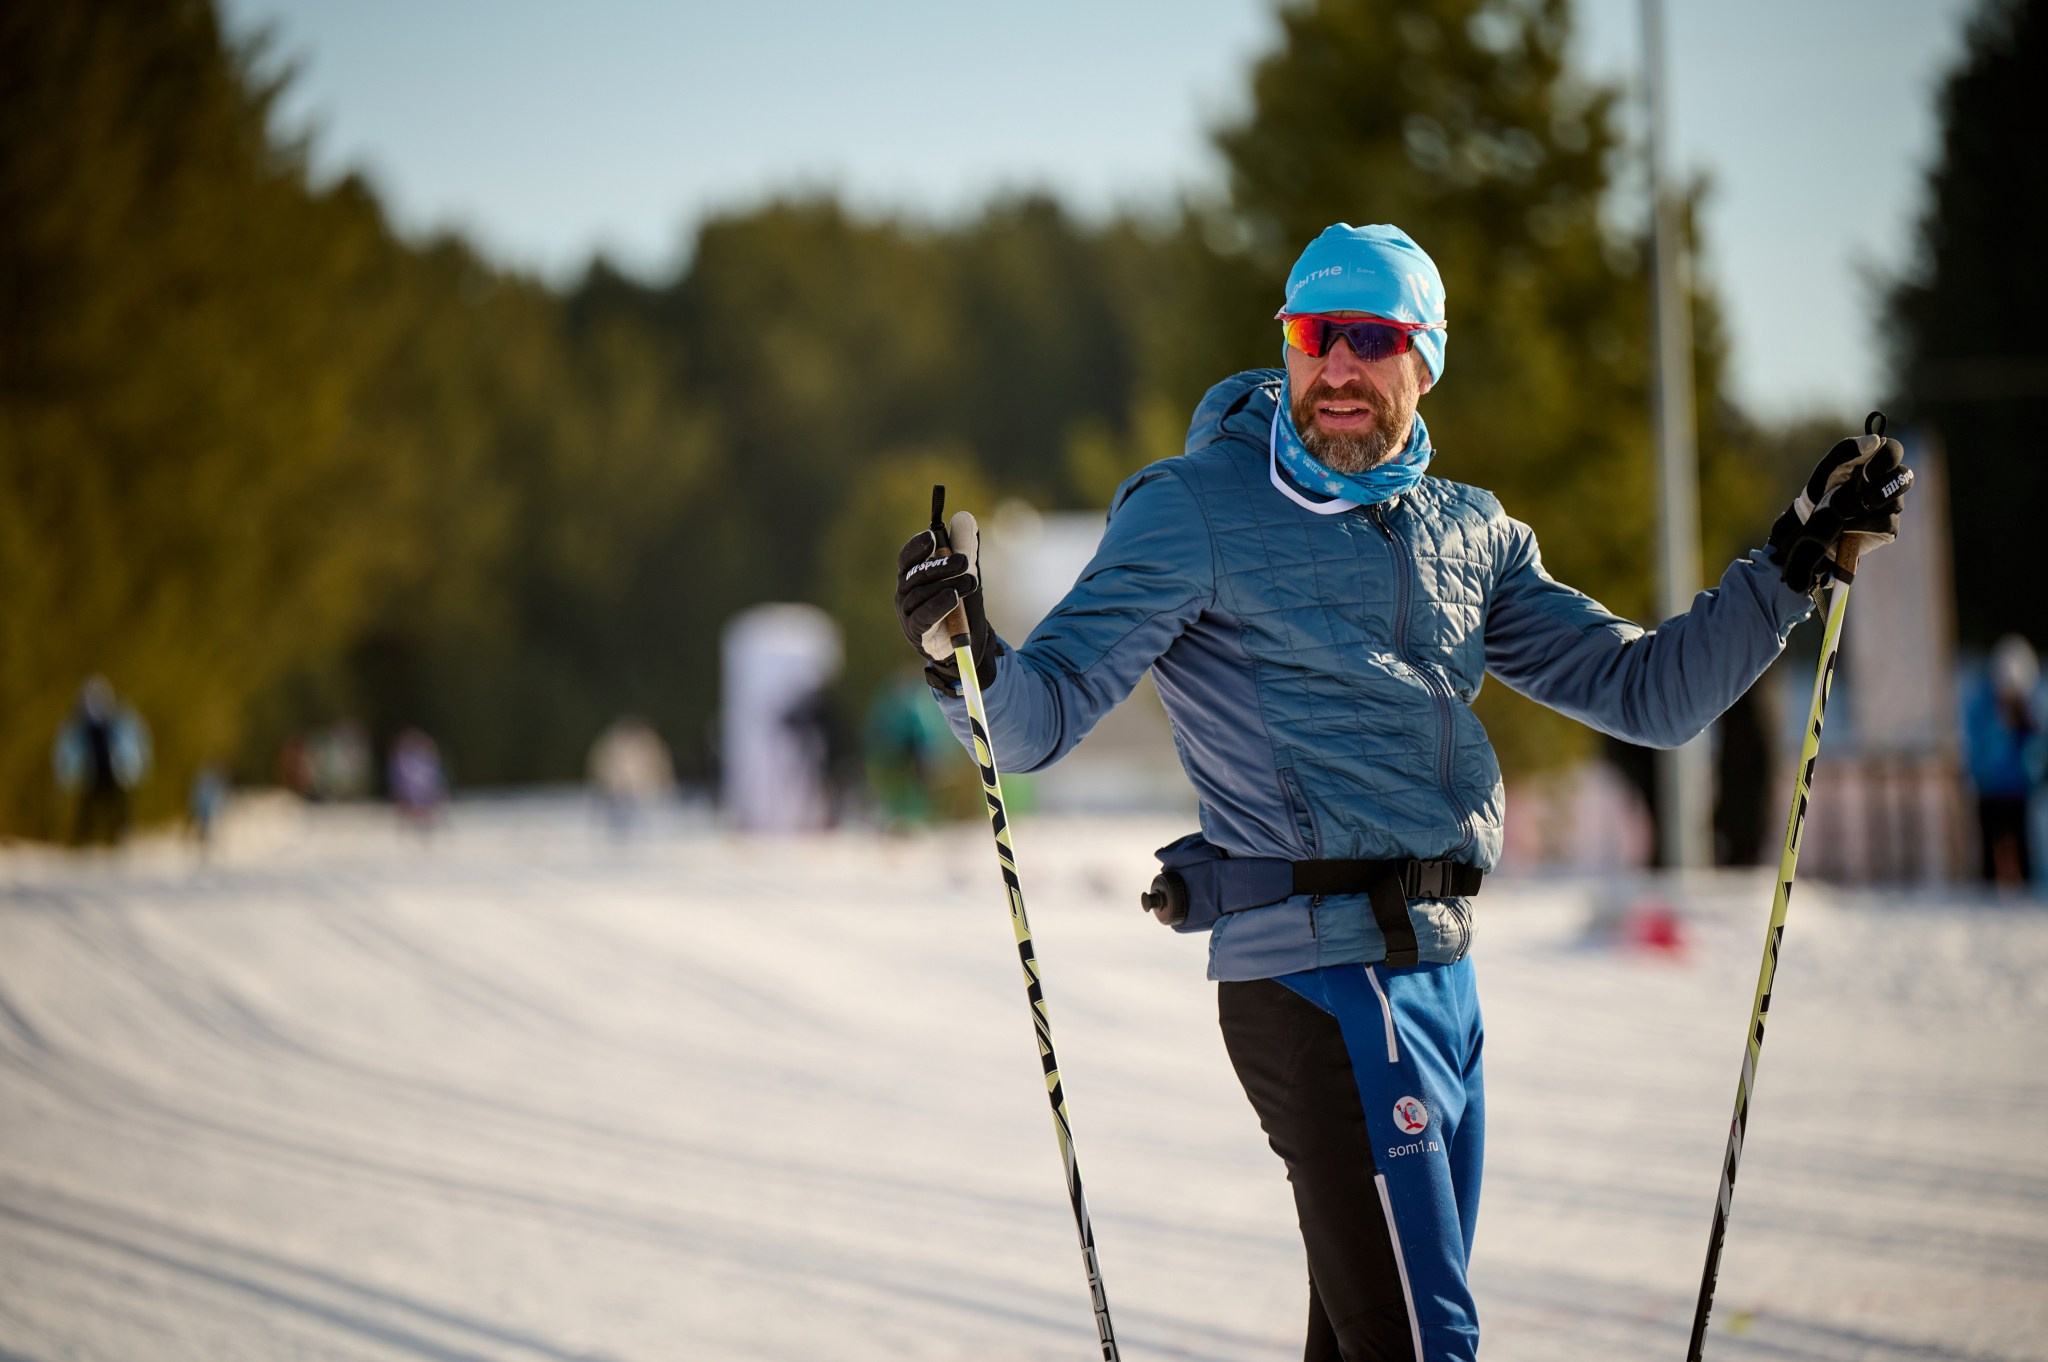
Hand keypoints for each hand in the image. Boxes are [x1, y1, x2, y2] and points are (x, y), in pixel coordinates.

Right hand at [894, 510, 994, 690]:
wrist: (965, 643)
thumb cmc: (959, 604)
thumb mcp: (964, 572)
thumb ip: (964, 547)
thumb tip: (964, 517)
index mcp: (912, 576)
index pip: (907, 558)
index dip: (916, 546)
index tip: (931, 537)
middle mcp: (905, 593)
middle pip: (916, 574)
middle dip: (941, 565)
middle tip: (964, 560)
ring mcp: (908, 614)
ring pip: (922, 595)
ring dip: (948, 585)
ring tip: (972, 582)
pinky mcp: (917, 632)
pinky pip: (924, 616)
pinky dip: (938, 605)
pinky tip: (953, 597)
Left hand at [1767, 430, 1912, 594]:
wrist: (1812, 525)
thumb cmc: (1822, 492)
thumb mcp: (1826, 469)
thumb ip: (1846, 451)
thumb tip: (1875, 440)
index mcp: (1875, 462)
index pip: (1895, 450)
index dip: (1886, 458)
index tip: (1866, 471)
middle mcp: (1888, 482)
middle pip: (1905, 476)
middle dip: (1883, 486)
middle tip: (1862, 494)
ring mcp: (1891, 505)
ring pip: (1897, 502)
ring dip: (1868, 506)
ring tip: (1846, 511)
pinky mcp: (1888, 528)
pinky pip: (1887, 524)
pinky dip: (1864, 524)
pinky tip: (1847, 526)